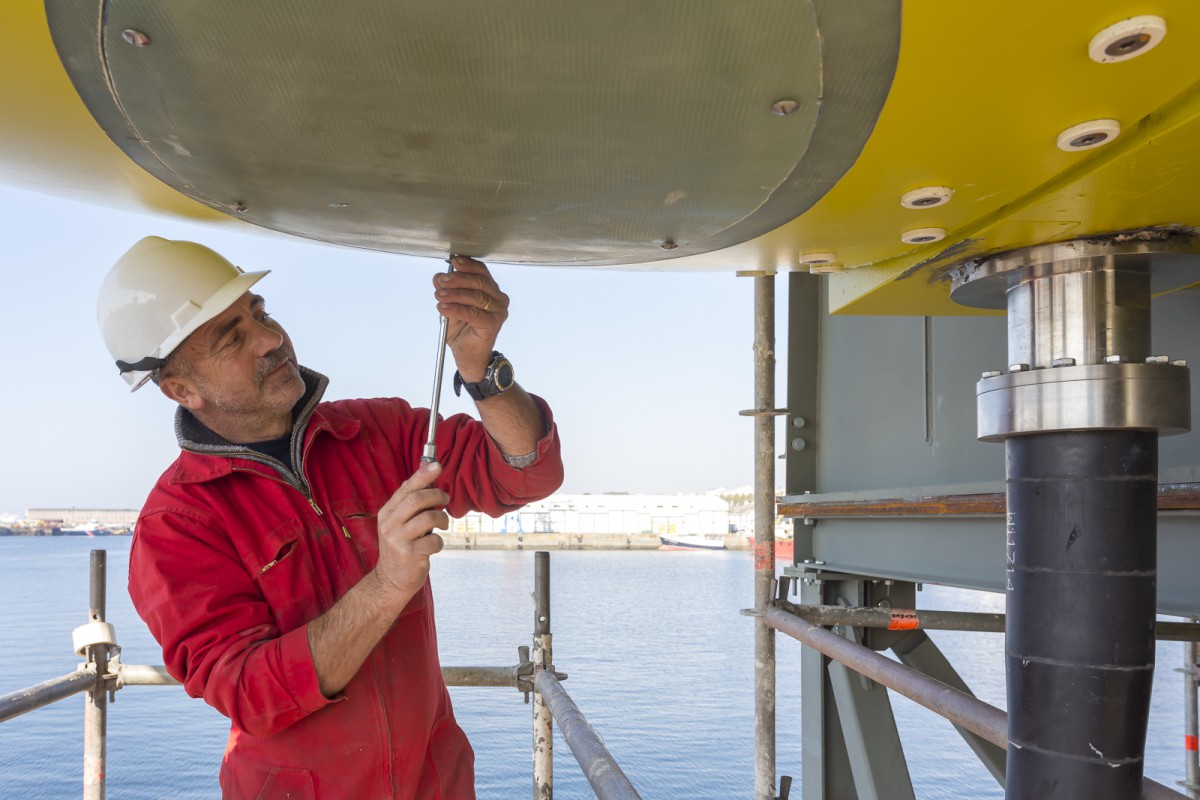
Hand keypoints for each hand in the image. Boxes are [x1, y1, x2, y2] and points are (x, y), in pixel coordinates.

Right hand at [373, 461, 447, 603]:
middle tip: (446, 498)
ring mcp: (399, 540)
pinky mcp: (410, 555)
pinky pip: (434, 540)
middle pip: (417, 500)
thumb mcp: (399, 524)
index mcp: (387, 513)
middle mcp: (389, 524)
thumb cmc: (401, 547)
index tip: (437, 465)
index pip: (405, 488)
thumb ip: (411, 505)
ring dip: (442, 518)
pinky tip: (434, 546)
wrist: (390, 580)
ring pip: (428, 518)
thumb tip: (430, 479)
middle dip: (437, 495)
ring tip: (442, 524)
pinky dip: (439, 541)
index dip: (422, 475)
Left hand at [434, 255, 508, 381]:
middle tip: (441, 281)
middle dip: (458, 279)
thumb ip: (446, 291)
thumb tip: (438, 277)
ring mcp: (498, 312)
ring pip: (476, 296)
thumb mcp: (450, 306)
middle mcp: (499, 299)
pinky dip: (456, 309)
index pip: (482, 271)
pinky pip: (473, 313)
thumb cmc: (463, 330)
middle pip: (479, 281)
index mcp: (491, 290)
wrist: (468, 356)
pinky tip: (443, 308)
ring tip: (439, 295)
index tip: (453, 261)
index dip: (467, 265)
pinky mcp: (493, 325)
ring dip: (455, 294)